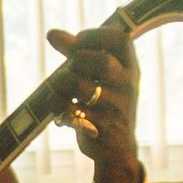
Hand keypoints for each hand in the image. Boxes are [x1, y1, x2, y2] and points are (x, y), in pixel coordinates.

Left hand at [47, 27, 142, 182]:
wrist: (116, 149)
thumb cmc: (104, 104)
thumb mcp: (98, 77)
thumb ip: (76, 52)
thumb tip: (51, 33)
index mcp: (130, 68)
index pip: (119, 39)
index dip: (93, 35)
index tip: (77, 42)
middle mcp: (128, 85)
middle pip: (100, 61)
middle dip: (76, 61)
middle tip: (71, 70)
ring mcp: (116, 107)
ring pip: (78, 84)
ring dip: (60, 83)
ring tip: (61, 90)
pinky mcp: (99, 127)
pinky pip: (66, 108)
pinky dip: (55, 104)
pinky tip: (60, 109)